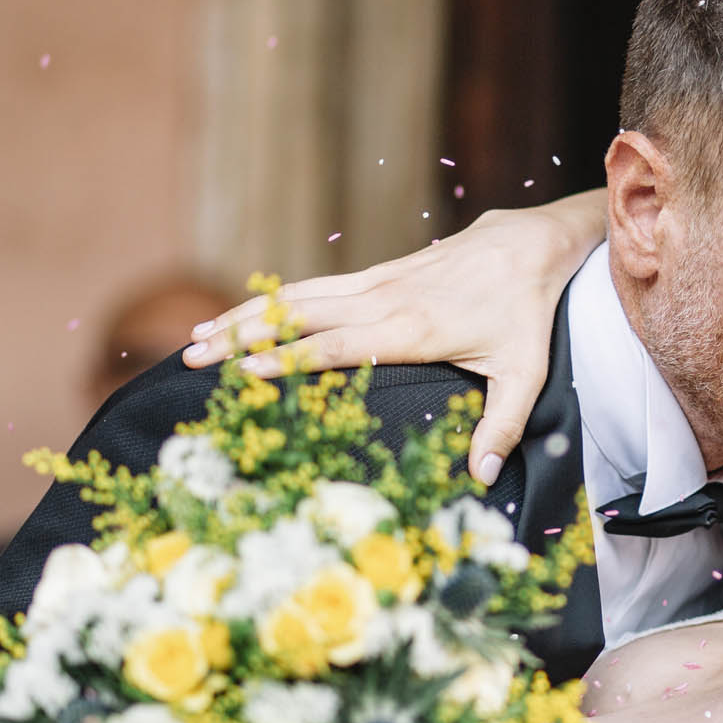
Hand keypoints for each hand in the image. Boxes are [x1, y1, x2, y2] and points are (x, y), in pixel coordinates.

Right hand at [184, 191, 606, 483]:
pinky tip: (244, 313)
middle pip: (299, 316)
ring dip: (246, 314)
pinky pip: (316, 285)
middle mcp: (386, 300)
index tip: (242, 372)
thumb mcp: (525, 373)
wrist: (531, 244)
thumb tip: (483, 477)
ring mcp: (379, 281)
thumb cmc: (527, 313)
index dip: (289, 359)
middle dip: (242, 336)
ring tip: (197, 336)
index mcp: (411, 329)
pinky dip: (273, 298)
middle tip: (190, 358)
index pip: (337, 345)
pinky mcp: (380, 273)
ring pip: (300, 295)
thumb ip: (502, 426)